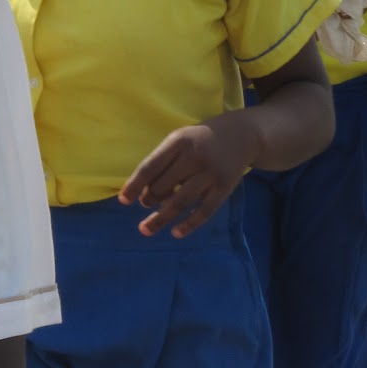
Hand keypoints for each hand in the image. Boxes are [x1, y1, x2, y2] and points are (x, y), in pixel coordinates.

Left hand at [119, 111, 258, 237]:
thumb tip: (144, 195)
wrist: (242, 135)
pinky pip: (203, 212)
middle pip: (162, 187)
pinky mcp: (224, 188)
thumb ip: (163, 161)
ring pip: (179, 202)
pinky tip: (175, 232)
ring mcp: (210, 174)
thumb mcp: (181, 139)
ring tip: (145, 229)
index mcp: (179, 141)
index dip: (134, 185)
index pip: (150, 167)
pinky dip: (188, 225)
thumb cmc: (202, 139)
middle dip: (149, 199)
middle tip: (146, 203)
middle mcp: (194, 157)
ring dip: (160, 219)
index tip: (123, 200)